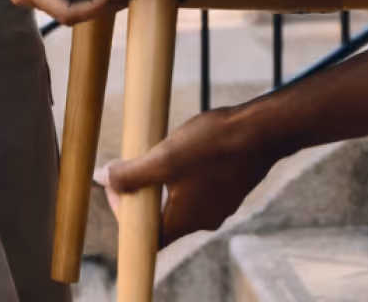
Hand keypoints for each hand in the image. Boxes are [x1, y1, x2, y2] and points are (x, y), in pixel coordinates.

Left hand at [107, 105, 278, 244]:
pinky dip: (189, 175)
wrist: (263, 132)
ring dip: (168, 182)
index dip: (126, 214)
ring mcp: (221, 206)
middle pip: (163, 219)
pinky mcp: (232, 189)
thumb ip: (132, 173)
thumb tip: (104, 179)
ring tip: (165, 152)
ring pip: (183, 201)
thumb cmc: (214, 146)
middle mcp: (203, 221)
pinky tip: (193, 150)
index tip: (120, 183)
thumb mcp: (165, 157)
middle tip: (139, 163)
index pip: (145, 236)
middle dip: (146, 193)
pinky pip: (202, 189)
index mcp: (184, 221)